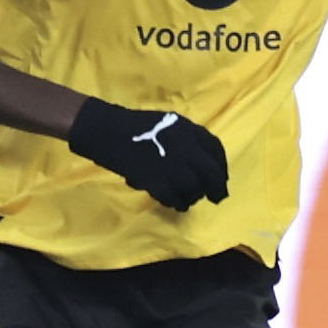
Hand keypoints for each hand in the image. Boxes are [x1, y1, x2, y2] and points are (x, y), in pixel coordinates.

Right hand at [67, 98, 228, 210]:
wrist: (105, 130)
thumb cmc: (135, 126)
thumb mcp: (169, 124)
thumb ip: (188, 139)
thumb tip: (201, 161)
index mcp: (189, 130)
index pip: (216, 150)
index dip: (222, 167)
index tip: (221, 179)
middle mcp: (185, 147)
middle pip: (210, 173)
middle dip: (215, 188)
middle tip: (216, 198)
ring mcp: (170, 164)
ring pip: (192, 188)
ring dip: (193, 197)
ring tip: (188, 201)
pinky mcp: (154, 179)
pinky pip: (172, 196)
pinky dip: (175, 202)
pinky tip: (174, 204)